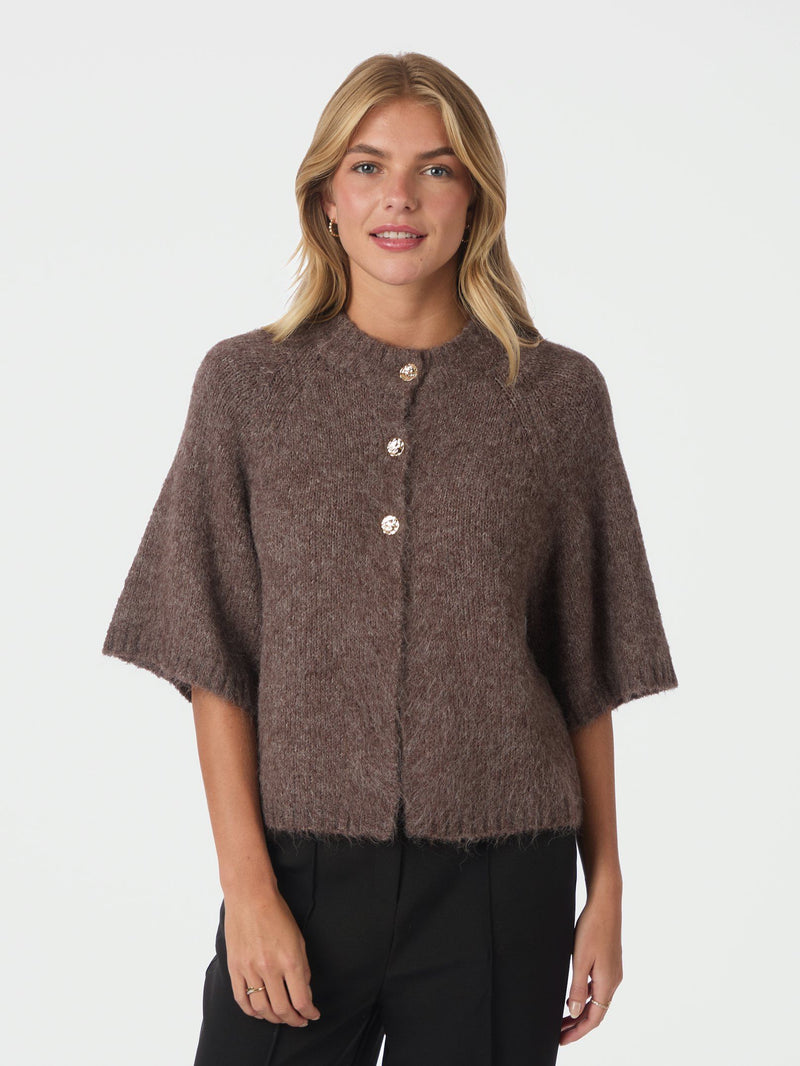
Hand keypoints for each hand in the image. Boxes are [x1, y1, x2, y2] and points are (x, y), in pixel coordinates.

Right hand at [223, 889, 321, 1026]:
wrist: (250, 897)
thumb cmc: (277, 913)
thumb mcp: (299, 939)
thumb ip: (303, 967)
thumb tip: (304, 990)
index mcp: (290, 960)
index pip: (301, 1000)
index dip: (309, 1013)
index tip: (313, 1015)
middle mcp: (270, 968)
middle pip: (282, 1009)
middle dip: (293, 1020)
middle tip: (299, 1020)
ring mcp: (250, 970)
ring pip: (262, 1009)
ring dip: (273, 1018)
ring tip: (281, 1017)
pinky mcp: (235, 968)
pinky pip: (242, 999)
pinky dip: (252, 1011)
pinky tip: (259, 1012)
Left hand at [560, 887, 621, 1044]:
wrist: (606, 903)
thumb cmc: (592, 927)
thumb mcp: (580, 959)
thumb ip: (578, 987)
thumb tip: (575, 1011)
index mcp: (607, 983)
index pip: (593, 1019)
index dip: (578, 1032)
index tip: (562, 1040)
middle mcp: (613, 981)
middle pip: (596, 1013)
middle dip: (578, 1025)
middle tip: (559, 1033)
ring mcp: (613, 971)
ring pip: (598, 1001)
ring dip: (582, 1011)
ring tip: (564, 1018)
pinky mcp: (610, 962)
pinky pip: (599, 988)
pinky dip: (587, 998)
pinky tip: (576, 995)